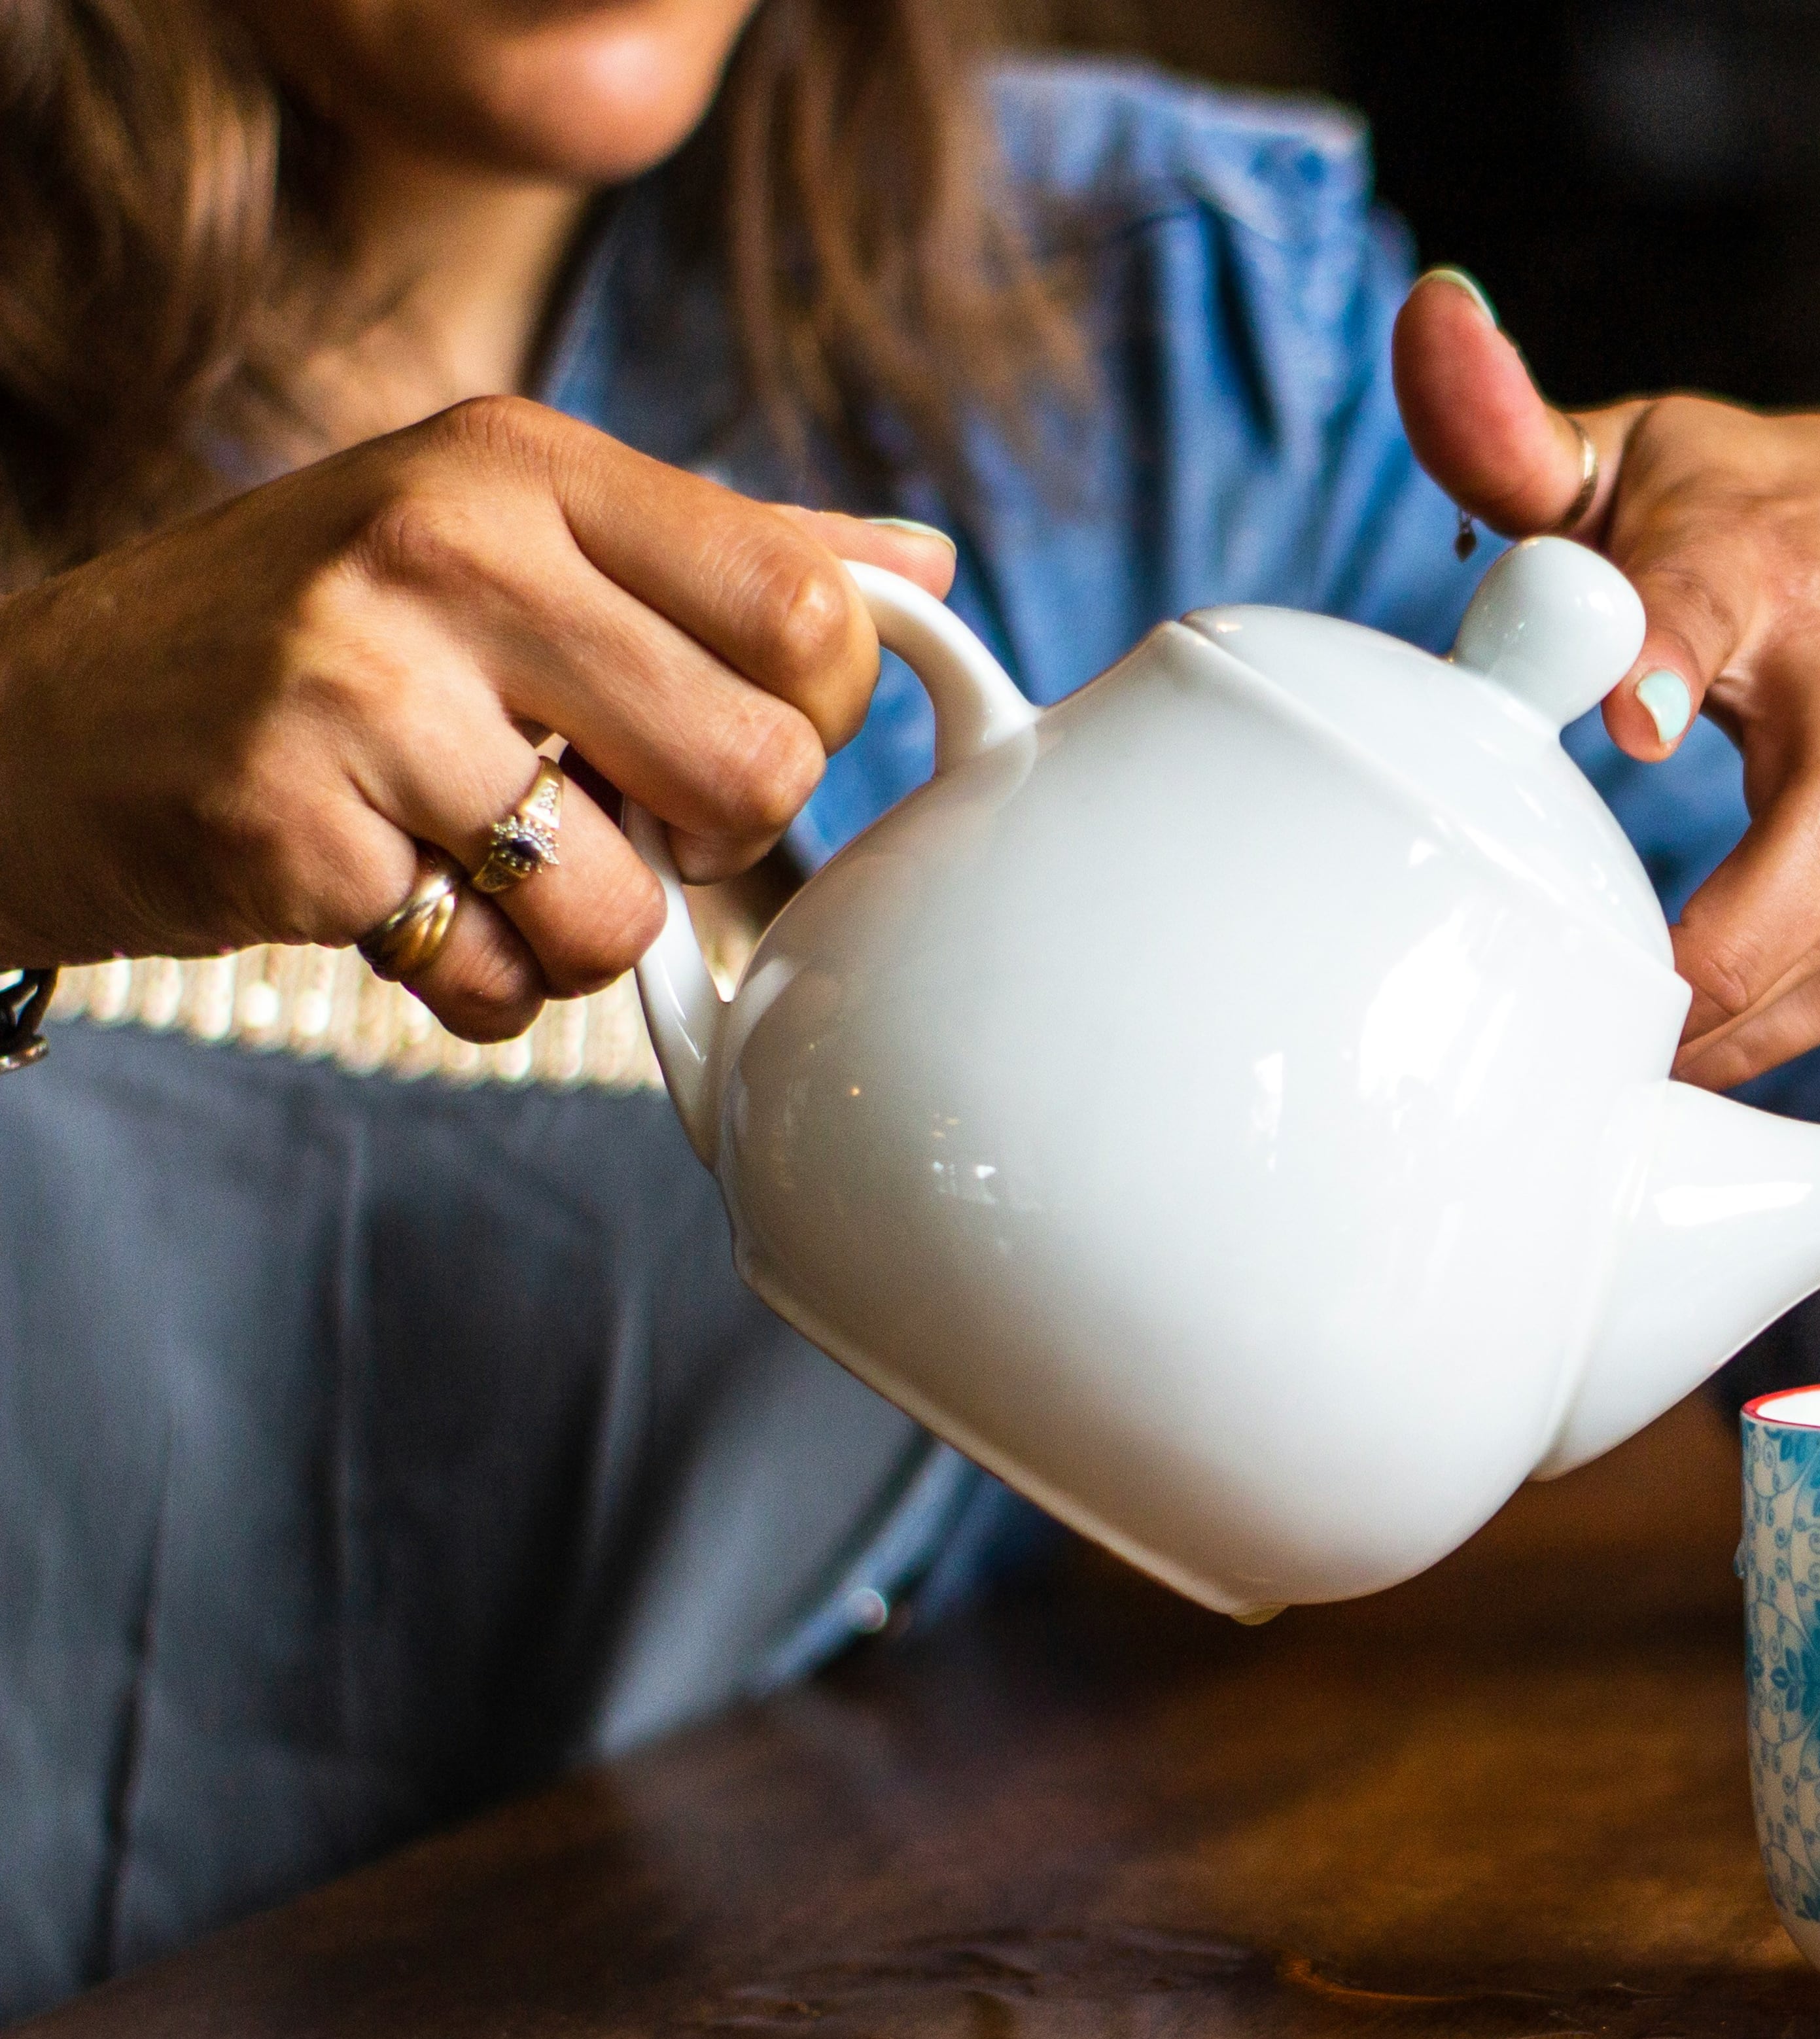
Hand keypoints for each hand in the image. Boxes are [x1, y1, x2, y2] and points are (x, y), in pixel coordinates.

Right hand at [0, 397, 953, 1039]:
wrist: (35, 724)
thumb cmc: (316, 639)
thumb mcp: (508, 538)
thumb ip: (722, 555)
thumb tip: (920, 568)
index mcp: (523, 461)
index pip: (813, 615)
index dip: (811, 717)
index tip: (732, 733)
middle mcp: (444, 548)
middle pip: (759, 771)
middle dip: (709, 842)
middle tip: (613, 815)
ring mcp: (355, 689)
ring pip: (628, 912)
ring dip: (578, 935)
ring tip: (483, 863)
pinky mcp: (289, 830)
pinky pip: (498, 985)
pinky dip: (473, 985)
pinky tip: (398, 905)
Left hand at [1392, 272, 1819, 1087]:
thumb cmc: (1778, 523)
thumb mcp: (1652, 460)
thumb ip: (1521, 433)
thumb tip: (1427, 323)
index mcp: (1768, 549)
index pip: (1726, 583)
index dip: (1678, 641)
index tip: (1636, 713)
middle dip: (1733, 922)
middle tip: (1628, 995)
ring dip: (1744, 1015)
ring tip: (1629, 1069)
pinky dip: (1780, 1037)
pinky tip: (1687, 1071)